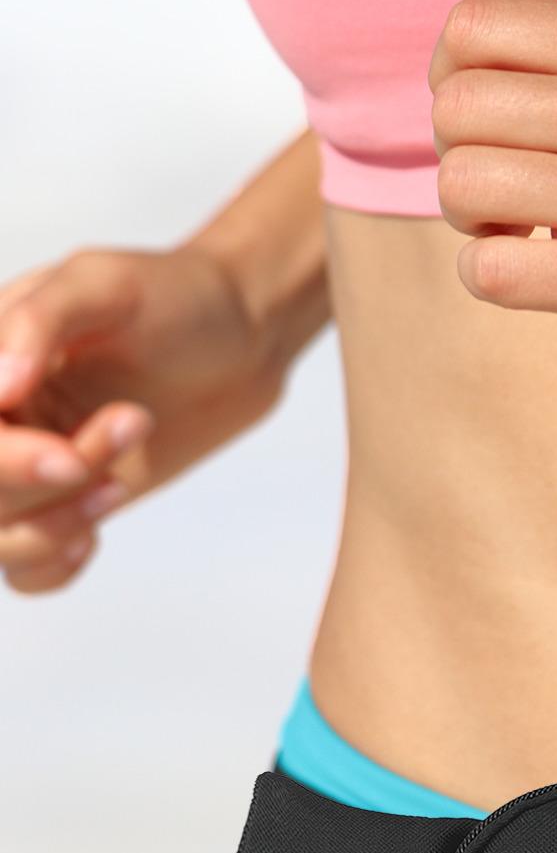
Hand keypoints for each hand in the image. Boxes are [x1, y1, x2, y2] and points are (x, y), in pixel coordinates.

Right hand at [0, 246, 290, 592]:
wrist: (238, 340)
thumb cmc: (172, 298)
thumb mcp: (104, 284)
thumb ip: (38, 321)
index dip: (3, 458)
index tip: (68, 456)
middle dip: (38, 483)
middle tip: (131, 423)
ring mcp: (24, 466)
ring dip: (56, 521)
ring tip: (125, 469)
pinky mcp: (65, 504)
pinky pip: (26, 569)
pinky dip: (53, 564)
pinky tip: (94, 535)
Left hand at [430, 0, 556, 389]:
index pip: (472, 30)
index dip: (456, 82)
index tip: (497, 129)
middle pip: (455, 109)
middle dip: (462, 157)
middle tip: (509, 195)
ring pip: (462, 187)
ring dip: (473, 224)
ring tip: (522, 237)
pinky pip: (489, 272)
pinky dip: (489, 278)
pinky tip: (532, 277)